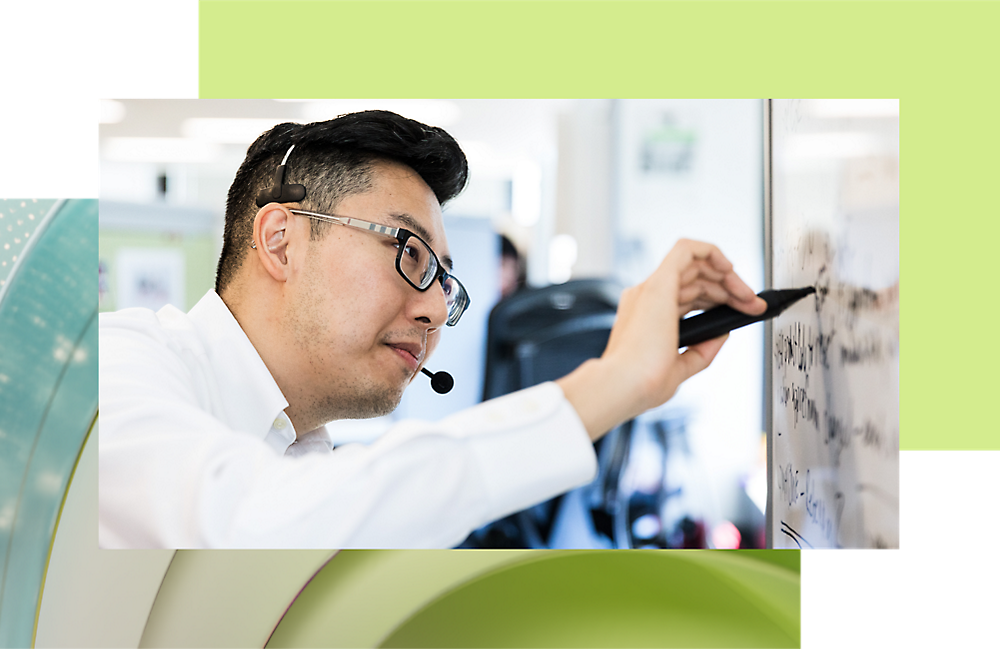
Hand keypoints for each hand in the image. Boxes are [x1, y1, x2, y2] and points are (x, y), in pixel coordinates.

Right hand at [556, 239, 766, 439]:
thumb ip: (702, 349)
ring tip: (747, 295)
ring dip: (728, 275)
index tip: (743, 310)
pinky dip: (711, 253)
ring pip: (696, 263)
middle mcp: (648, 298)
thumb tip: (722, 332)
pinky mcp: (659, 283)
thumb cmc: (642, 383)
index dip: (720, 299)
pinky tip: (728, 268)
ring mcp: (652, 288)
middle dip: (731, 288)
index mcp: (650, 315)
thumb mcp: (681, 367)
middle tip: (753, 305)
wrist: (625, 385)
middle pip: (697, 278)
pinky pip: (687, 250)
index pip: (690, 295)